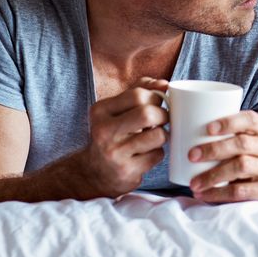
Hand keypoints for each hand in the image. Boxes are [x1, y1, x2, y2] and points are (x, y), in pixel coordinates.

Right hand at [81, 77, 169, 197]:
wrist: (93, 172)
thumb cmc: (112, 134)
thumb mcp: (116, 110)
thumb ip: (139, 90)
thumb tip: (164, 84)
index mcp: (100, 111)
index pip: (137, 95)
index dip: (155, 97)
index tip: (157, 104)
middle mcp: (104, 131)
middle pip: (148, 114)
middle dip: (163, 115)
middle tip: (162, 120)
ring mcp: (115, 153)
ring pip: (157, 135)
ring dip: (163, 135)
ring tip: (154, 137)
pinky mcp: (127, 171)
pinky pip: (157, 155)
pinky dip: (157, 153)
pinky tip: (146, 154)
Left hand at [187, 110, 257, 202]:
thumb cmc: (242, 159)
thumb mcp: (239, 142)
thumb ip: (222, 133)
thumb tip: (181, 123)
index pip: (251, 119)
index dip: (230, 122)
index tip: (208, 129)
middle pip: (243, 144)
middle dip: (214, 149)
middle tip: (191, 156)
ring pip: (242, 166)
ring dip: (213, 174)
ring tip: (194, 182)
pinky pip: (241, 191)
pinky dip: (219, 193)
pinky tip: (204, 194)